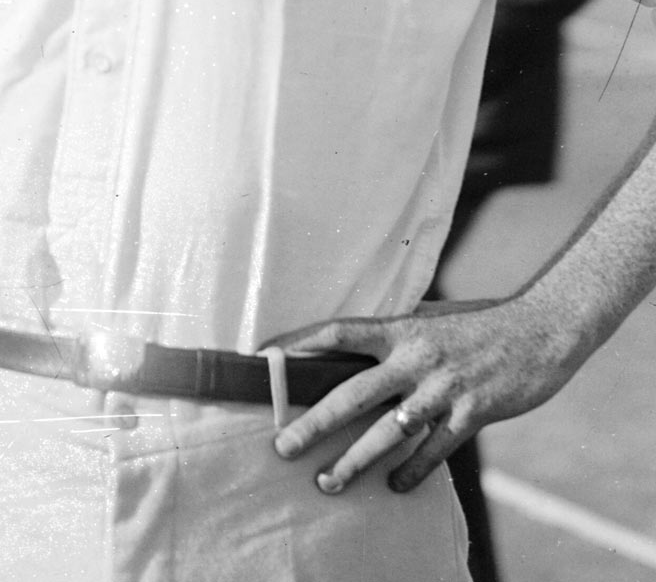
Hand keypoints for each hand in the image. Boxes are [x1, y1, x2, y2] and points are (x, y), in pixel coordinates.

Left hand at [268, 293, 579, 493]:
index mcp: (400, 329)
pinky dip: (413, 470)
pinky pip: (434, 449)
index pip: (337, 332)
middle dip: (314, 424)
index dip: (299, 342)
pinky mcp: (472, 413)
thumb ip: (394, 335)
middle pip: (351, 394)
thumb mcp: (430, 319)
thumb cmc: (478, 324)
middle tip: (282, 446)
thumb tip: (350, 345)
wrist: (541, 330)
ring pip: (388, 432)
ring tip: (327, 482)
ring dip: (355, 460)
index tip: (264, 357)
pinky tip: (394, 486)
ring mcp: (443, 388)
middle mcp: (415, 359)